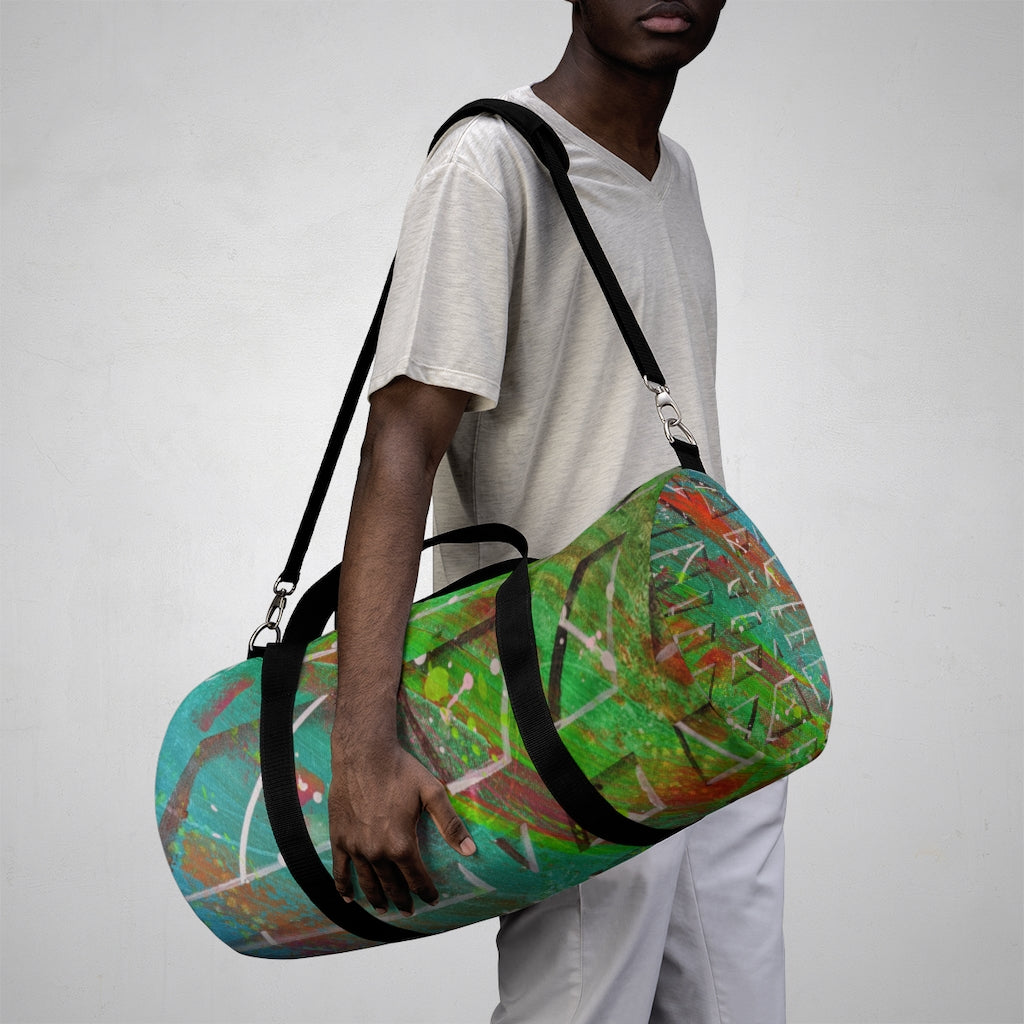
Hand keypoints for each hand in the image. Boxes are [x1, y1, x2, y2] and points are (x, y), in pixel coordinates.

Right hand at [328, 742, 475, 915]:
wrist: (363, 754)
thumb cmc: (400, 770)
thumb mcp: (432, 793)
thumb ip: (450, 824)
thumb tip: (470, 851)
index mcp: (402, 844)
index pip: (416, 878)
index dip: (425, 892)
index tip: (431, 900)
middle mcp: (377, 852)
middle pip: (392, 885)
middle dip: (402, 899)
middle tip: (408, 910)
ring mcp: (355, 847)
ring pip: (368, 883)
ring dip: (377, 899)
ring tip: (384, 909)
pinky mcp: (339, 839)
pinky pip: (340, 871)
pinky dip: (343, 888)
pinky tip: (348, 899)